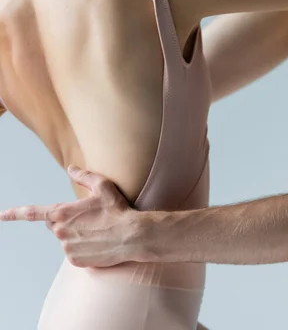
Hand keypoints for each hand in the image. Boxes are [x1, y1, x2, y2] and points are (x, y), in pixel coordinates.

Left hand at [0, 166, 142, 267]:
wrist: (132, 236)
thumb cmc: (118, 210)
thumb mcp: (104, 187)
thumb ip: (84, 176)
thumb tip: (71, 168)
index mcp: (63, 212)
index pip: (33, 213)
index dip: (15, 213)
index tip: (2, 215)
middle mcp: (61, 231)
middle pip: (55, 225)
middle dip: (66, 222)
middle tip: (88, 220)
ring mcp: (67, 247)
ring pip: (66, 240)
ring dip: (76, 235)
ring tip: (98, 232)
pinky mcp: (75, 260)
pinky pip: (74, 253)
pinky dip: (83, 249)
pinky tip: (98, 244)